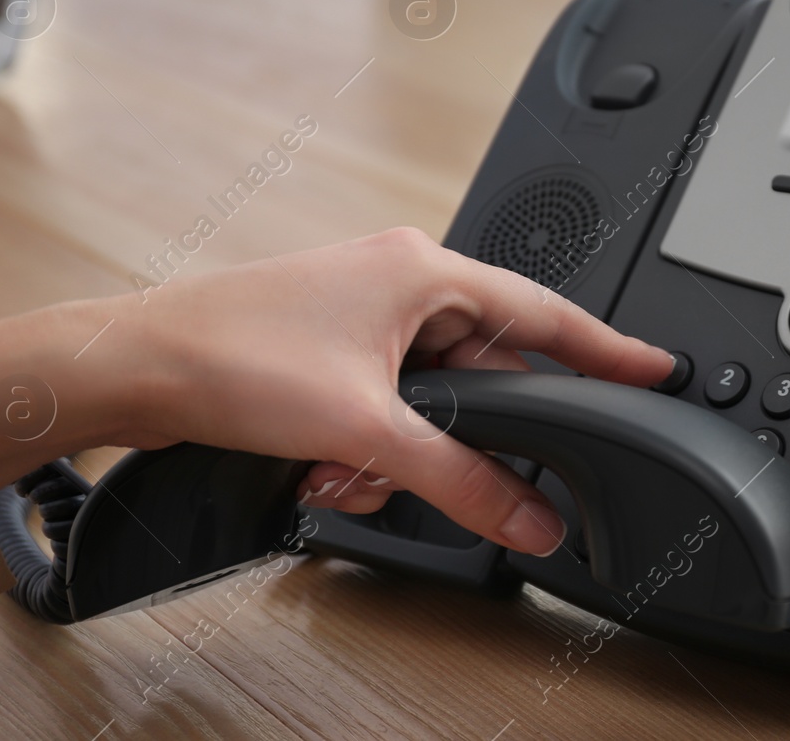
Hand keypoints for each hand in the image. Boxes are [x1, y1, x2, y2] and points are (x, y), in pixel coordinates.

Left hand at [0, 227, 674, 556]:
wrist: (133, 367)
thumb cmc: (231, 358)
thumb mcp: (366, 430)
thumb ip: (460, 479)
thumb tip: (528, 518)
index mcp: (424, 270)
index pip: (547, 314)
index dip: (608, 349)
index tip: (656, 370)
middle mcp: (400, 281)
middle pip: (483, 372)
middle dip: (456, 439)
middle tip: (421, 475)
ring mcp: (365, 313)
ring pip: (431, 398)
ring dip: (402, 451)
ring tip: (344, 469)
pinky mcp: (334, 345)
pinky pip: (390, 402)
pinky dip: (370, 444)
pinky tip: (327, 465)